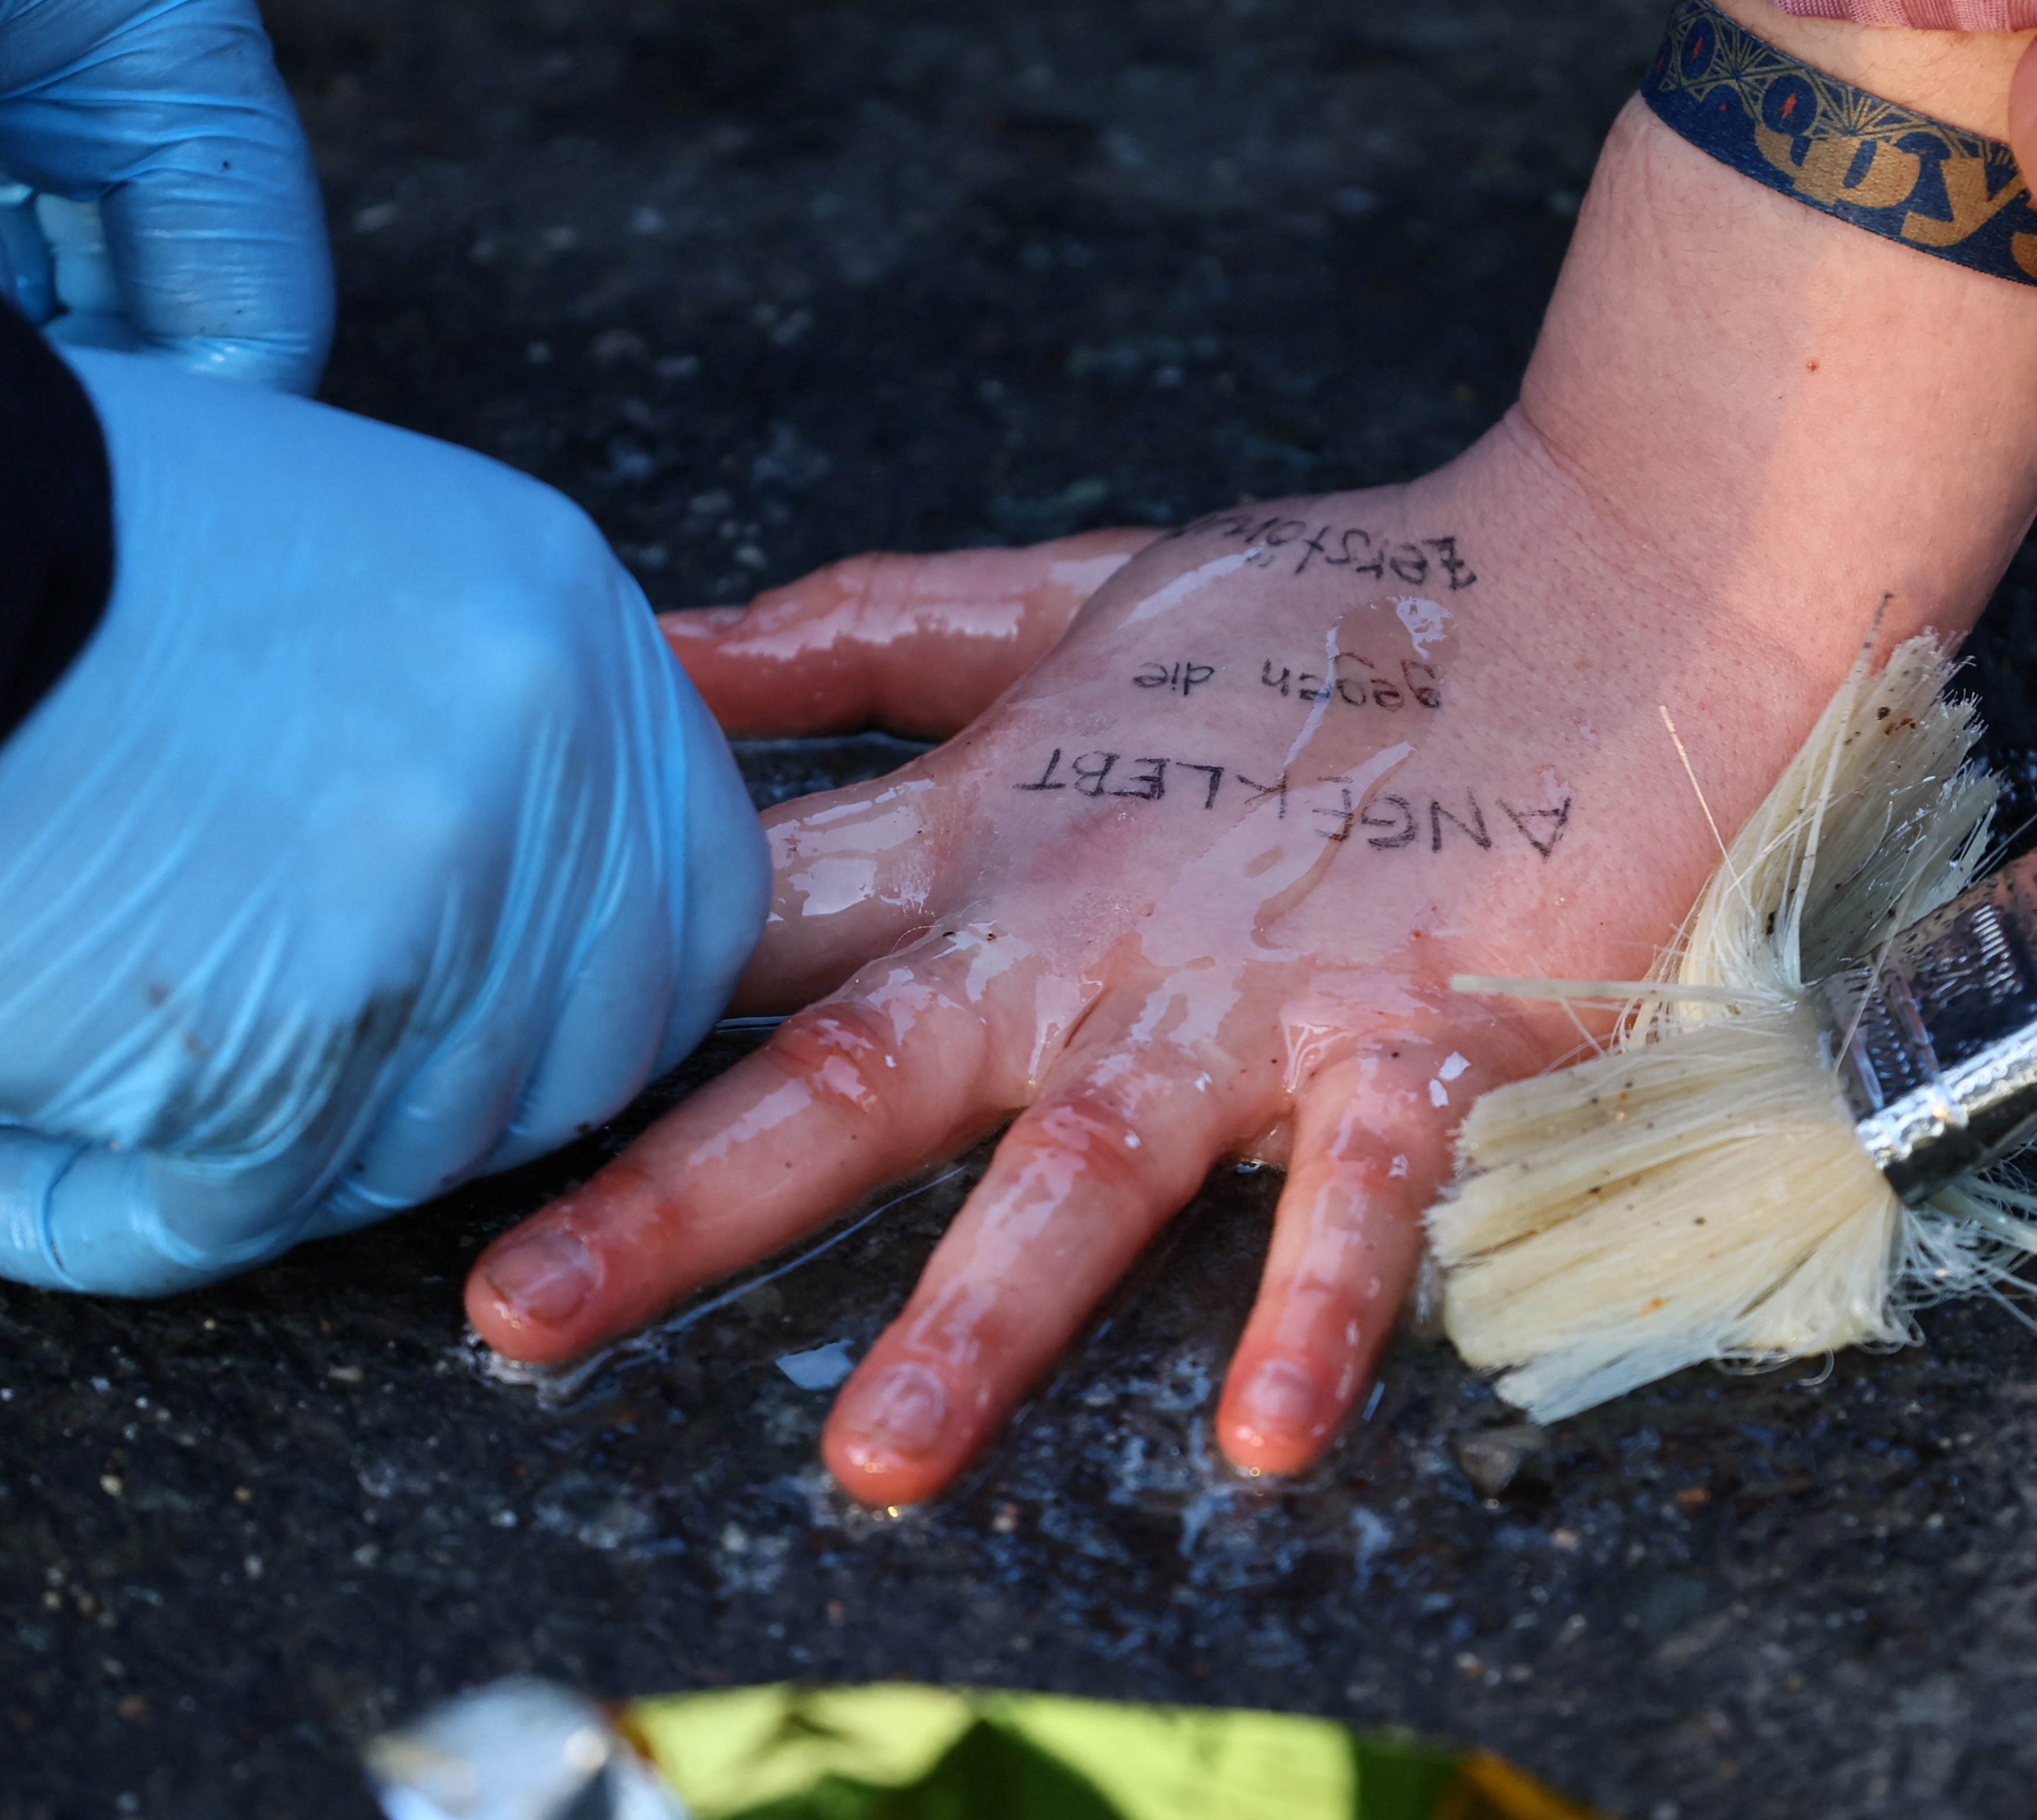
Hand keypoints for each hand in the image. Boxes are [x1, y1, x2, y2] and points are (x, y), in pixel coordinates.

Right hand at [0, 350, 767, 1291]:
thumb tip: (492, 884)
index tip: (473, 1031)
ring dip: (273, 1173)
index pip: (696, 894)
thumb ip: (458, 709)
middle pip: (585, 1051)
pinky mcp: (288, 1043)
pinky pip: (229, 1218)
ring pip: (414, 1150)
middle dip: (442, 1107)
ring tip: (99, 1126)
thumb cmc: (28, 530)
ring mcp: (431, 910)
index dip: (592, 991)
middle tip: (291, 1110)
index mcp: (565, 625)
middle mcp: (541, 763)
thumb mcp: (332, 551)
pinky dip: (99, 1231)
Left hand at [473, 443, 1756, 1503]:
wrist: (1606, 578)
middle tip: (514, 1317)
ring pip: (1081, 1175)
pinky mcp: (1409, 1041)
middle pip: (852, 1077)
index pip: (754, 925)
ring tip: (877, 1457)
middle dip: (675, 1201)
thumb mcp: (1071, 592)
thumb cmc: (1335, 607)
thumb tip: (662, 651)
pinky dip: (1317, 1313)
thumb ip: (864, 631)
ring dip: (978, 1317)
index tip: (429, 1093)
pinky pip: (1357, 1204)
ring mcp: (1245, 998)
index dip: (588, 1000)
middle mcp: (1084, 931)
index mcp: (994, 829)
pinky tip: (1264, 1436)